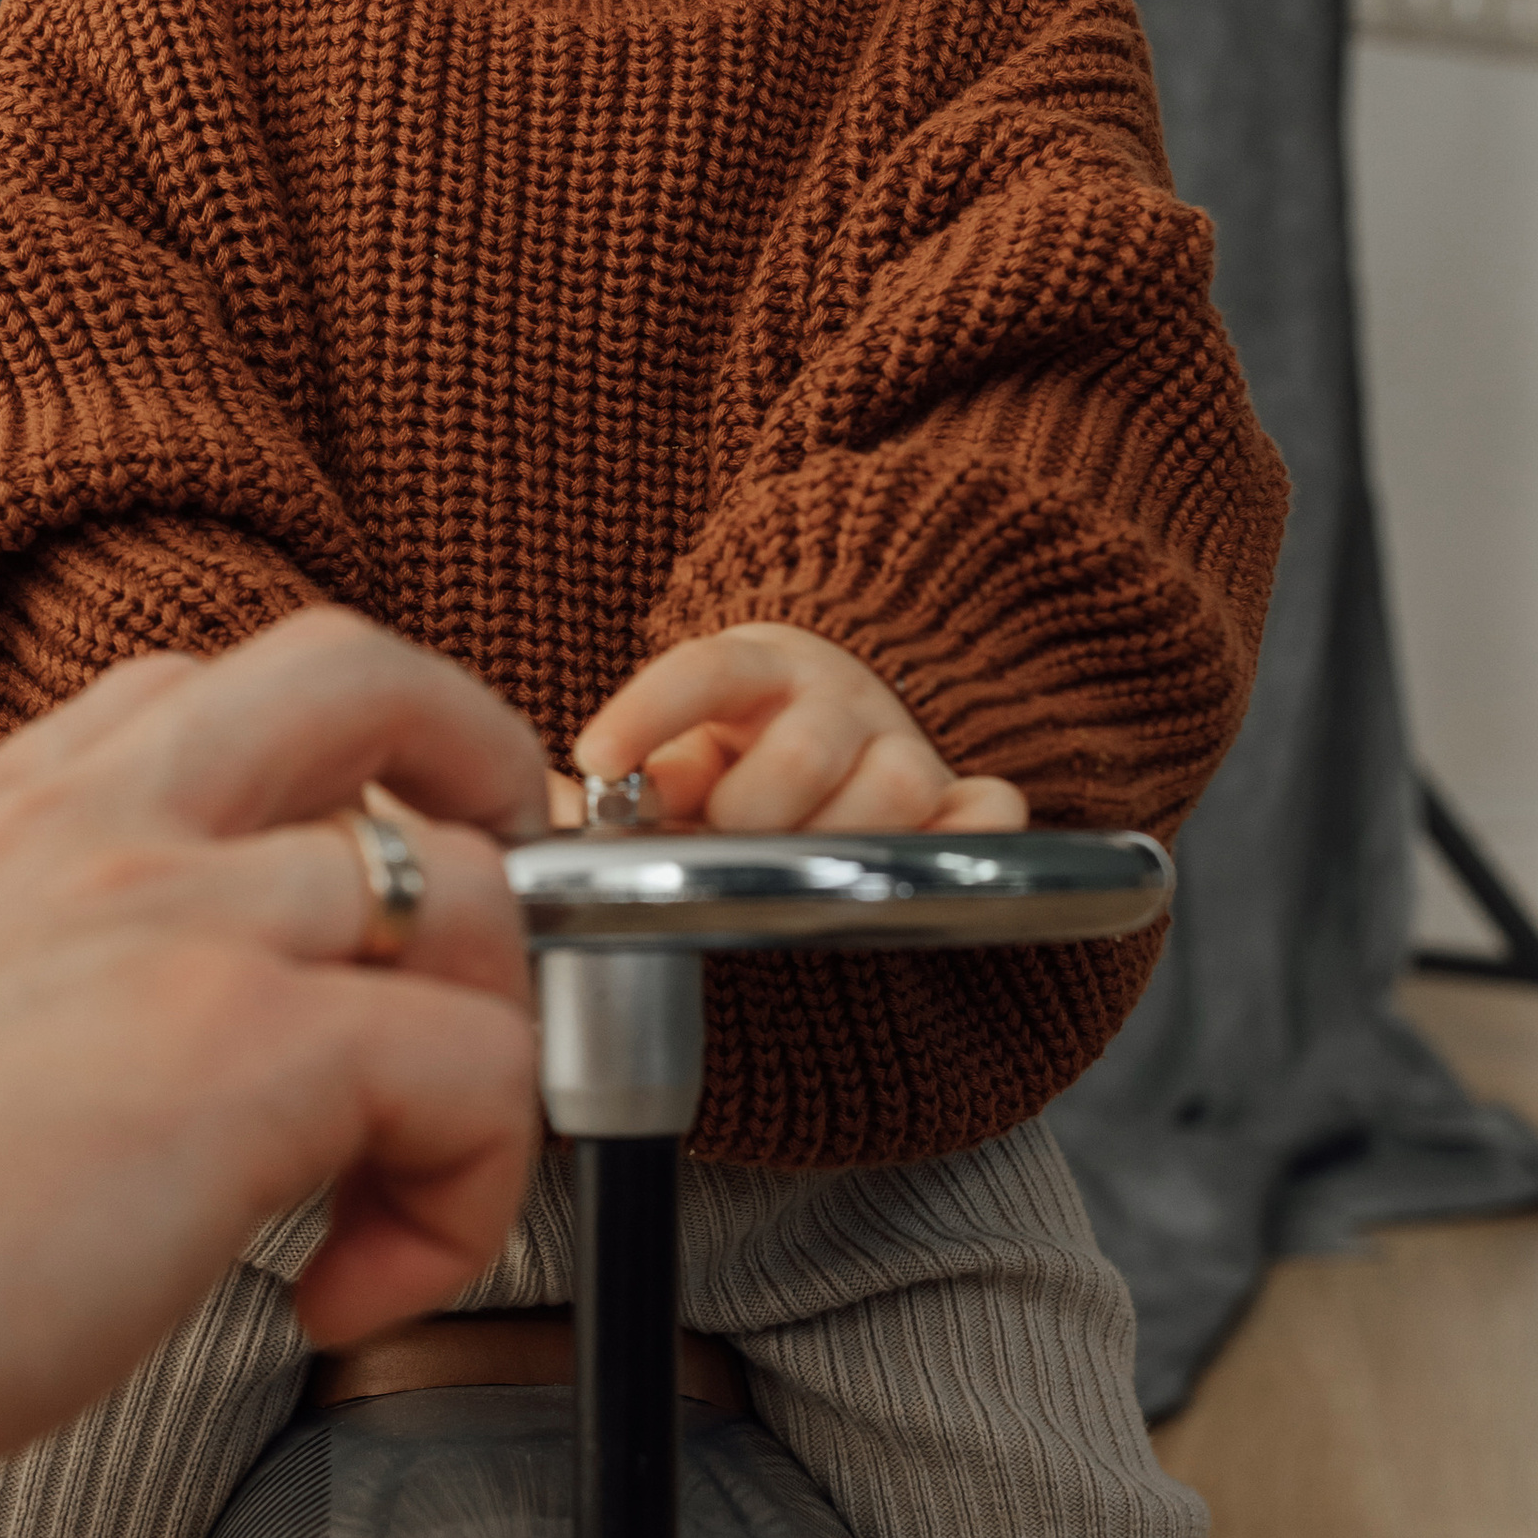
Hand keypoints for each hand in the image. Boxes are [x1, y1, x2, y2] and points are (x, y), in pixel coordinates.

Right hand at [0, 610, 547, 1537]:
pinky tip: (348, 1294)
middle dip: (477, 770)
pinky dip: (466, 1195)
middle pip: (360, 680)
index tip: (336, 906)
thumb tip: (29, 1081)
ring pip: (473, 890)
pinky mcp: (256, 1049)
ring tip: (404, 1189)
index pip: (200, 697)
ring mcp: (192, 919)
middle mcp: (103, 829)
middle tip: (476, 934)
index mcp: (0, 823)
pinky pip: (481, 1074)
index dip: (316, 776)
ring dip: (483, 1046)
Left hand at [573, 623, 1026, 834]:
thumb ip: (622, 785)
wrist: (840, 730)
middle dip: (756, 809)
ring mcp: (906, 745)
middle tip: (726, 840)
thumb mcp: (675, 754)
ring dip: (842, 839)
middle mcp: (838, 698)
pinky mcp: (962, 795)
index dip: (649, 713)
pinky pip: (991, 811)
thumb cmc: (738, 758)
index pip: (704, 672)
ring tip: (800, 868)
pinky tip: (918, 865)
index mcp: (757, 669)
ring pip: (899, 785)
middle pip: (808, 748)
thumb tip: (546, 816)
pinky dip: (966, 837)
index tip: (595, 758)